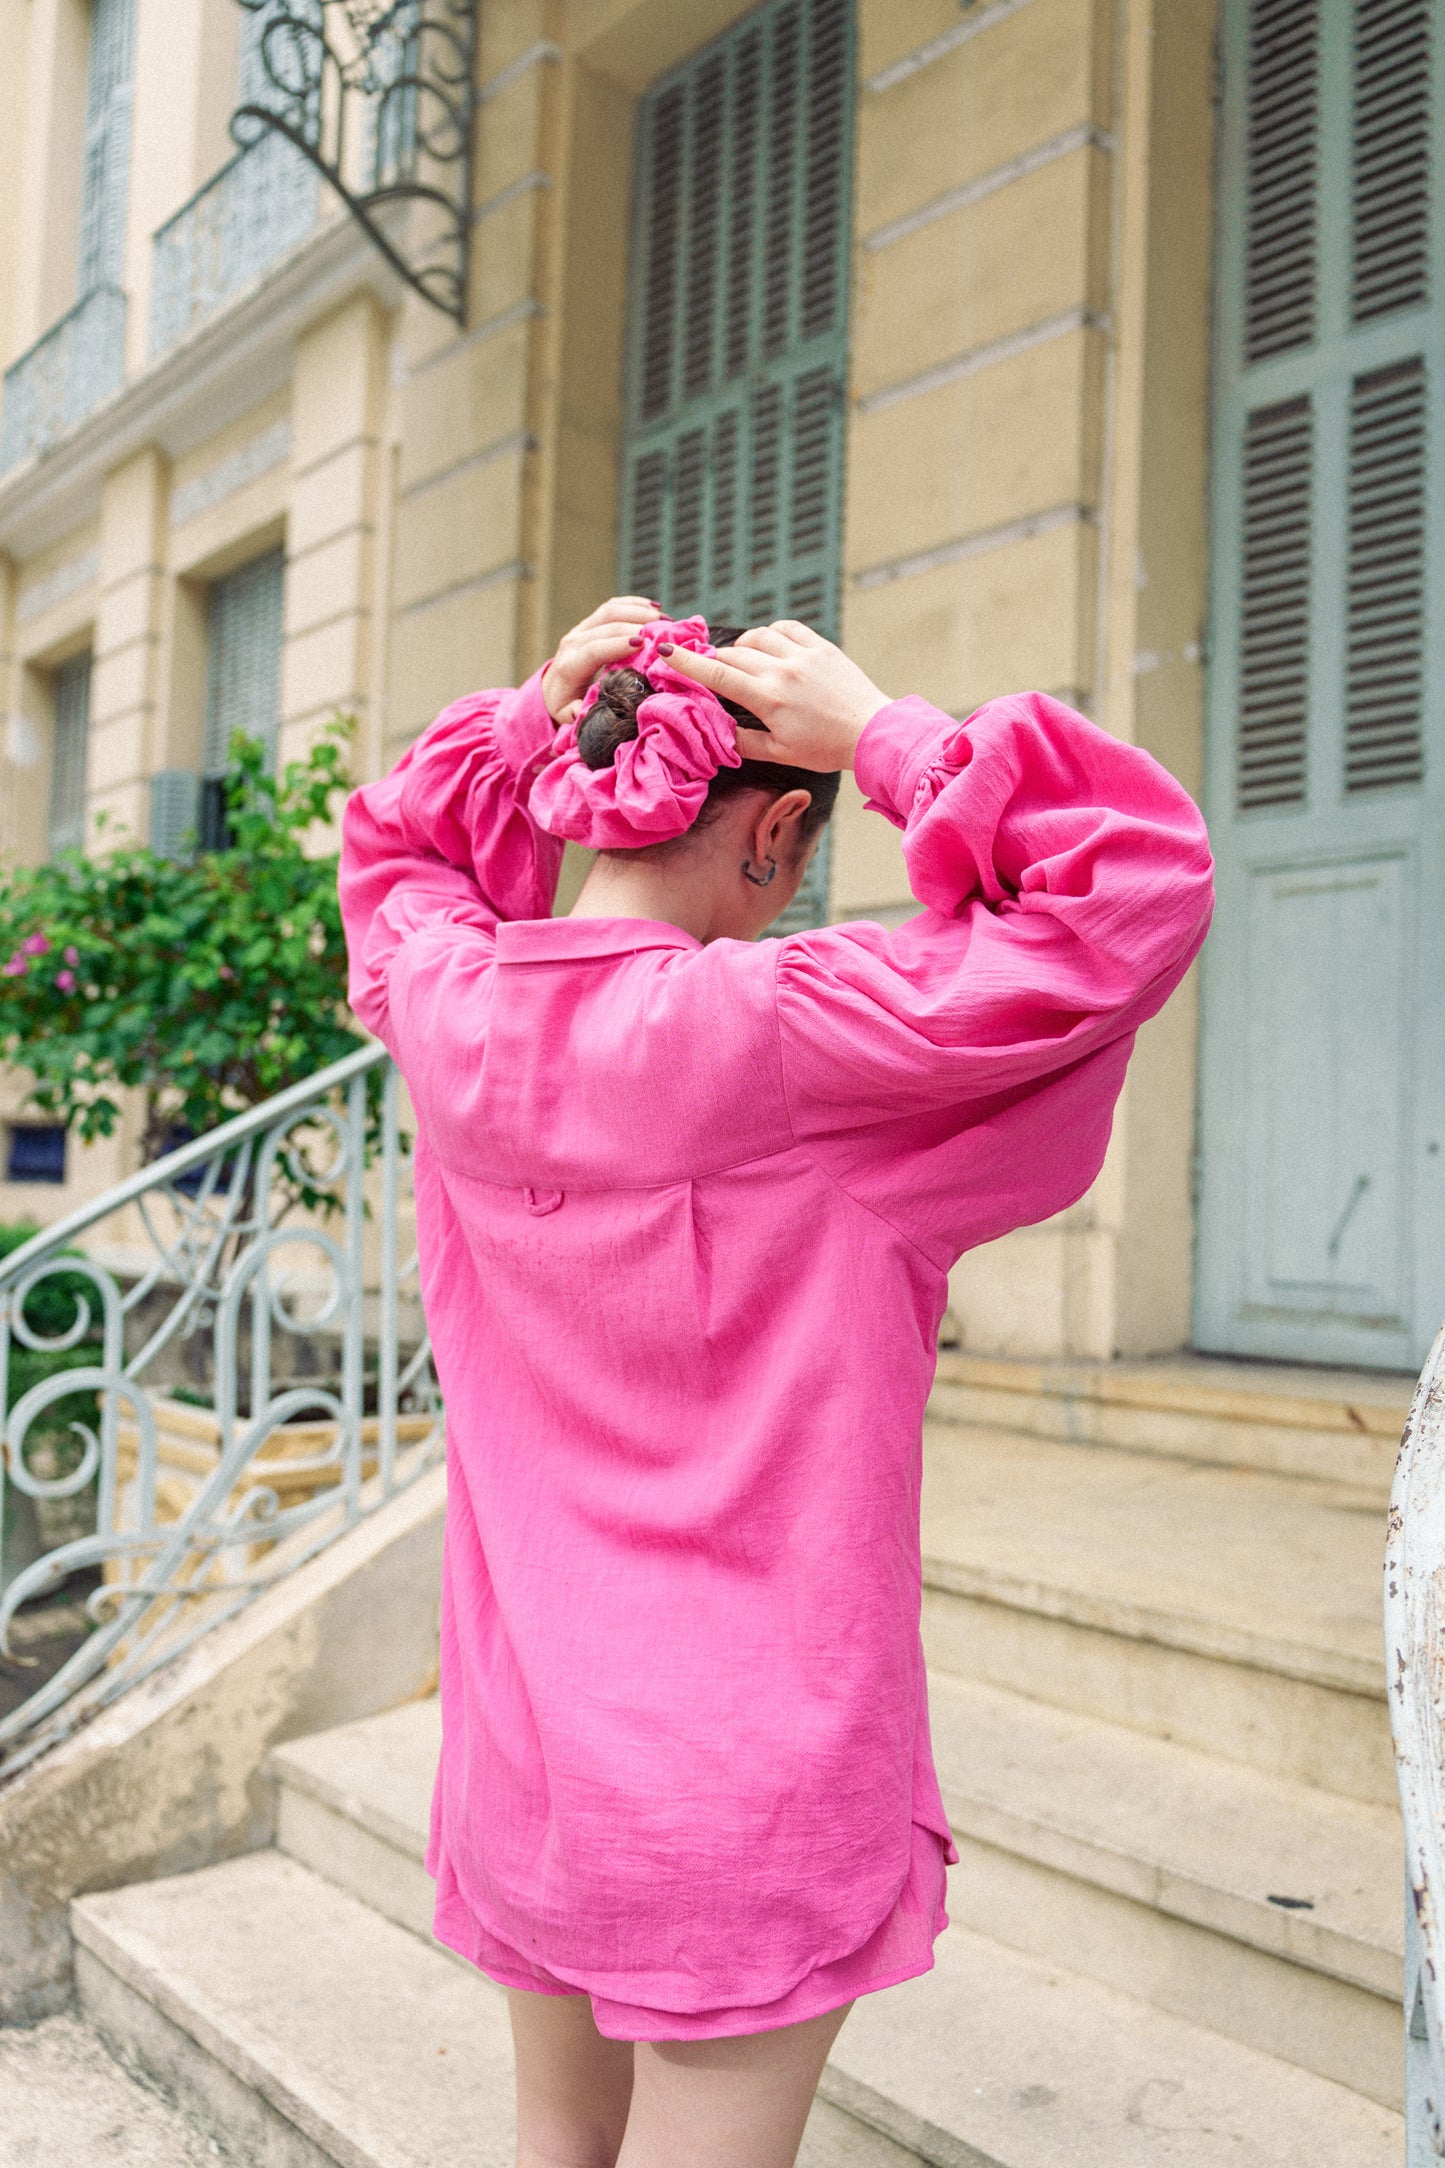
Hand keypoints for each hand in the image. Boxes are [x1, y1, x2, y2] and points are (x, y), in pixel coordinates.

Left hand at [541, 597, 662, 725]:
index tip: (643, 644)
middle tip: (665, 633)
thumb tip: (589, 710)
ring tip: (666, 621)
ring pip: (610, 610)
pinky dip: (634, 604)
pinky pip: (612, 606)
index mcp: (569, 667)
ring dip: (639, 612)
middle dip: (636, 626)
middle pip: (606, 626)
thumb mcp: (570, 715)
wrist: (553, 688)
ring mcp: (581, 629)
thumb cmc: (566, 705)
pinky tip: (655, 608)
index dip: (617, 645)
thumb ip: (579, 714)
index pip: (594, 650)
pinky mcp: (589, 622)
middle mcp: (572, 643)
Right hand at [662, 622, 890, 770]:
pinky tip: (770, 645)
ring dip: (743, 645)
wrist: (872, 732)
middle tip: (709, 669)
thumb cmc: (826, 748)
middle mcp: (783, 670)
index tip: (665, 650)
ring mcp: (804, 654)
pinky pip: (787, 627)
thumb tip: (716, 729)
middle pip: (733, 654)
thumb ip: (743, 741)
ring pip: (758, 635)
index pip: (718, 675)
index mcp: (769, 698)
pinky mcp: (821, 646)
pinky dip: (771, 632)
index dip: (687, 662)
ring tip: (742, 661)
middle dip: (714, 659)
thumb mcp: (780, 754)